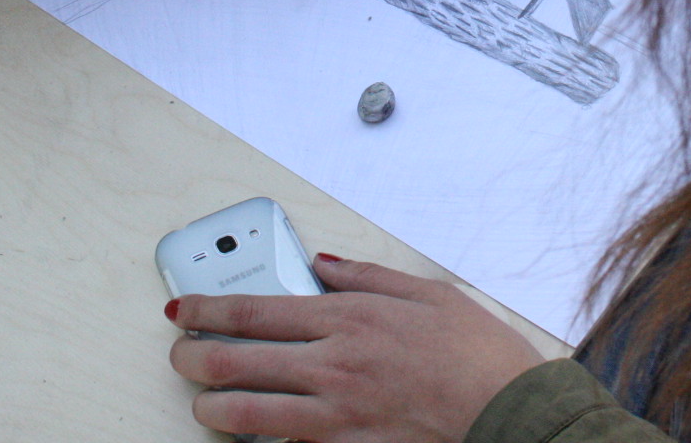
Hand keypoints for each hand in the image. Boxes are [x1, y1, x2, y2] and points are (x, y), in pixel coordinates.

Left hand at [168, 255, 544, 442]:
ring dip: (213, 408)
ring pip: (247, 416)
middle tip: (181, 356)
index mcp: (349, 317)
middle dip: (194, 360)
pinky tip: (259, 437)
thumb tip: (322, 264)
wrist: (509, 411)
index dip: (208, 310)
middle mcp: (334, 365)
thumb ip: (366, 275)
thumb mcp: (427, 292)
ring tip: (204, 403)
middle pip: (238, 363)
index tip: (183, 311)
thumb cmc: (476, 352)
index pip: (256, 310)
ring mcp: (336, 415)